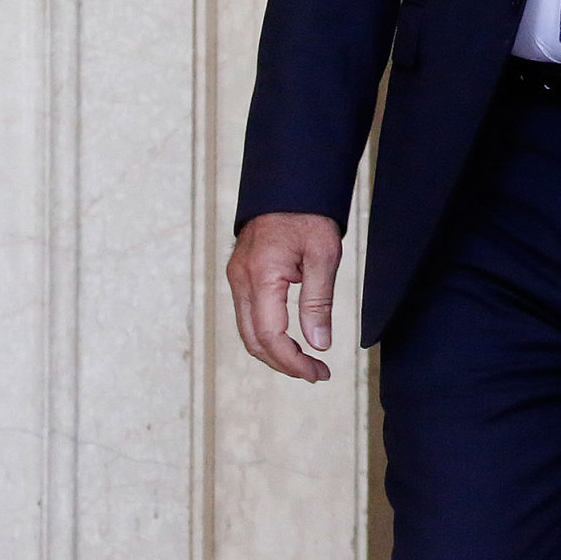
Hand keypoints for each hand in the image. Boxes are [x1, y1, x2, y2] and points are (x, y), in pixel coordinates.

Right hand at [227, 211, 343, 380]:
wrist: (289, 185)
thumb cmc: (309, 215)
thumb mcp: (324, 256)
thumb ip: (318, 302)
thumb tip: (319, 344)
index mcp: (261, 276)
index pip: (271, 336)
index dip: (293, 361)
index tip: (318, 372)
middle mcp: (241, 281)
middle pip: (254, 341)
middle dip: (284, 363)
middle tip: (316, 373)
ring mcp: (236, 279)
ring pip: (247, 331)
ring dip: (274, 352)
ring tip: (306, 362)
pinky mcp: (240, 276)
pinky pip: (248, 316)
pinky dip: (266, 335)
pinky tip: (289, 340)